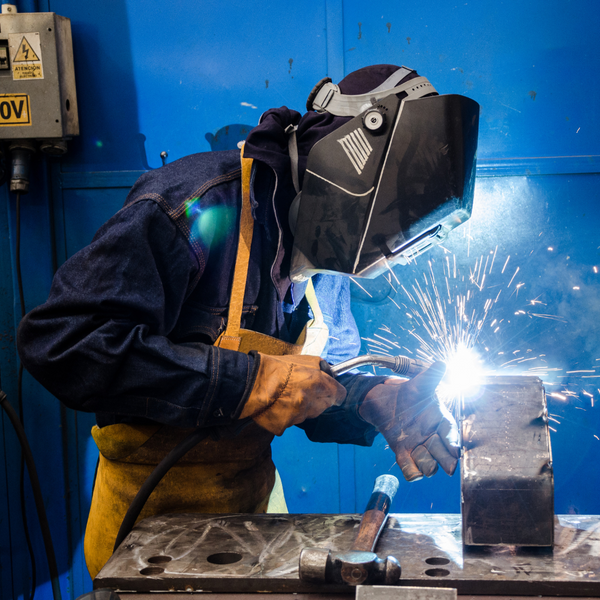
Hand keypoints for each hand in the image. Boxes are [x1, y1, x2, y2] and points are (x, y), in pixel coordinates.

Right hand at [240, 353, 345, 434]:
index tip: (332, 392)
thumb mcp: (303, 359)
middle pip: (325, 406)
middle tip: (303, 391)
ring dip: (301, 408)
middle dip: (318, 400)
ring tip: (286, 397)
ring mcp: (298, 416)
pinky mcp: (284, 426)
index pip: (340, 395)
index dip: (336, 392)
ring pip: (307, 415)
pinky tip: (277, 406)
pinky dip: (286, 416)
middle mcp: (311, 402)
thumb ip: (321, 368)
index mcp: (318, 383)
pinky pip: (290, 422)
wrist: (251, 381)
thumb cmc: (275, 367)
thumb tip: (331, 374)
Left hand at [359, 362, 459, 481]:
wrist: (387, 402)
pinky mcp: (403, 453)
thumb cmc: (409, 393)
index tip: (455, 451)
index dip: (452, 442)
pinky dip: (411, 471)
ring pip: (428, 464)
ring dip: (427, 464)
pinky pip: (410, 469)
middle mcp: (432, 437)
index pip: (450, 433)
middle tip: (447, 465)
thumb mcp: (419, 384)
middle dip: (445, 459)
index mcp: (441, 421)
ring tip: (424, 461)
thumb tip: (442, 363)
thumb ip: (431, 376)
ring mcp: (418, 447)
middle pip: (443, 454)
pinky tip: (410, 469)